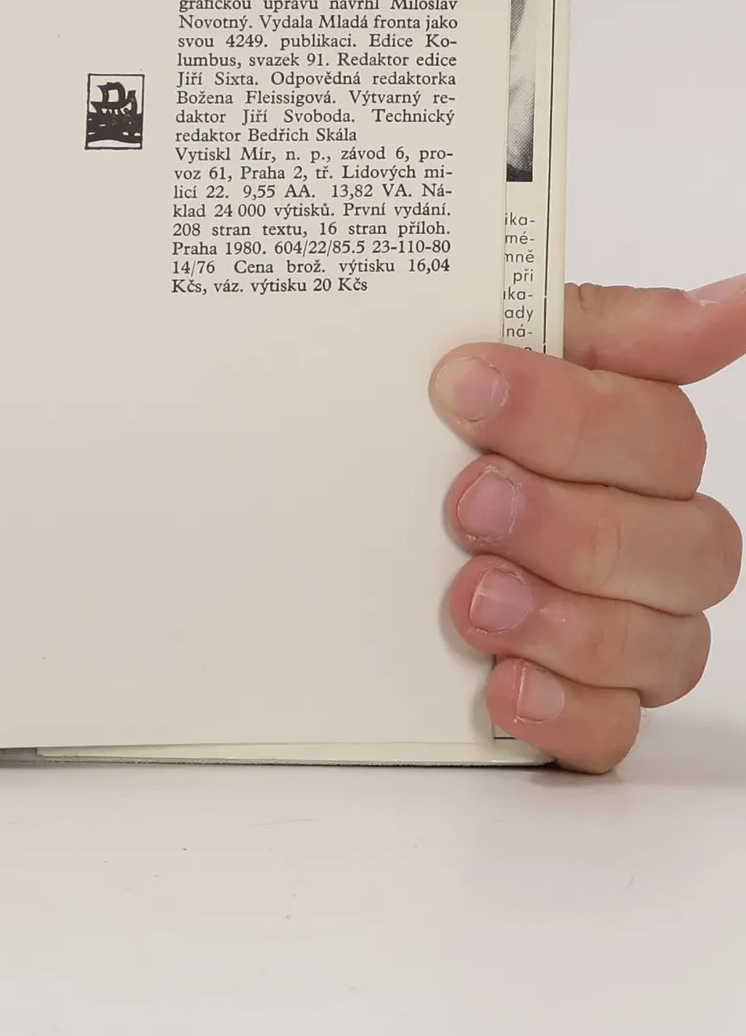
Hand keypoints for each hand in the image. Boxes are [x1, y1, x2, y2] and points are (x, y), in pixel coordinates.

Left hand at [432, 281, 745, 771]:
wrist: (330, 508)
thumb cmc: (428, 423)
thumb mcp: (483, 345)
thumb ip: (599, 329)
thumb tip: (730, 304)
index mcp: (631, 444)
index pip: (659, 433)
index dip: (569, 413)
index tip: (463, 386)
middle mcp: (649, 535)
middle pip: (686, 545)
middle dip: (572, 524)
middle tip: (470, 502)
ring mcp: (623, 624)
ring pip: (662, 643)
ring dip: (566, 620)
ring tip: (473, 598)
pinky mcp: (580, 699)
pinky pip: (612, 731)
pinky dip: (562, 710)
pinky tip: (504, 685)